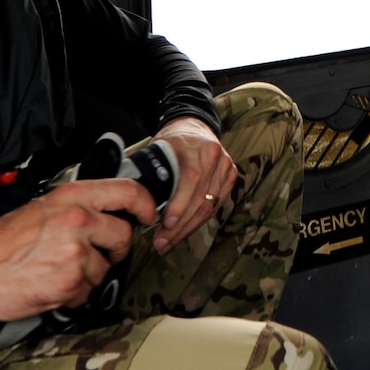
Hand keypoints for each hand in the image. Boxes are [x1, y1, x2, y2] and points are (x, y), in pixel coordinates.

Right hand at [0, 178, 155, 322]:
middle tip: (95, 256)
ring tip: (57, 271)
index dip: (146, 205)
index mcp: (71, 197)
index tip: (148, 215)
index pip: (128, 192)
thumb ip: (77, 208)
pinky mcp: (70, 282)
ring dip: (88, 276)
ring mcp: (75, 252)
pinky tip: (50, 286)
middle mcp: (78, 220)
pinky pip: (88, 292)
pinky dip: (73, 295)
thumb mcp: (42, 209)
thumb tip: (107, 215)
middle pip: (123, 236)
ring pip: (105, 268)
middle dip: (113, 251)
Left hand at [154, 117, 238, 253]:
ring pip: (209, 207)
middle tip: (161, 243)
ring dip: (188, 228)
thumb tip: (139, 202)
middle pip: (201, 198)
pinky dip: (199, 221)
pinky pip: (216, 206)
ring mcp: (226, 166)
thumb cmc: (172, 141)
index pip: (191, 178)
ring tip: (169, 242)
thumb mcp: (158, 149)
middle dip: (180, 226)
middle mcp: (216, 156)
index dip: (180, 204)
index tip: (166, 224)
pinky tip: (184, 231)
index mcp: (197, 146)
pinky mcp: (231, 176)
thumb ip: (153, 172)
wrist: (193, 126)